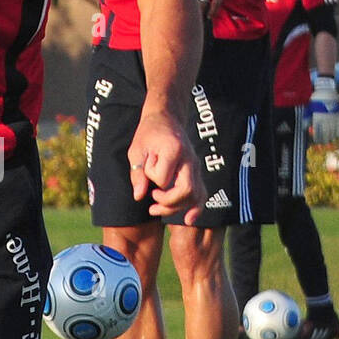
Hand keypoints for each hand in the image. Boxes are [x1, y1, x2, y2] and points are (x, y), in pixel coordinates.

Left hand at [128, 109, 205, 224]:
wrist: (166, 118)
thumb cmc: (149, 133)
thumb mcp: (136, 150)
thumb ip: (137, 173)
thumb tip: (139, 196)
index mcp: (174, 151)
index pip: (163, 178)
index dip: (152, 178)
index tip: (145, 166)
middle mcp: (189, 160)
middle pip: (186, 190)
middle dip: (168, 202)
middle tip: (152, 200)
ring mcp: (195, 166)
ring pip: (195, 195)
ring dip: (176, 207)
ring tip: (156, 208)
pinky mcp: (196, 172)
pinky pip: (201, 193)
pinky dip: (196, 208)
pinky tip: (189, 220)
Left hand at [309, 77, 338, 142]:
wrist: (326, 91)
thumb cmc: (315, 100)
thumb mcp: (309, 108)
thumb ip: (306, 118)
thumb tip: (305, 127)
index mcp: (317, 118)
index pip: (317, 132)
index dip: (317, 138)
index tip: (317, 141)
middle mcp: (325, 120)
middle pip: (326, 134)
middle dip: (324, 140)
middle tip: (323, 142)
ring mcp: (333, 118)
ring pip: (333, 132)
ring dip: (331, 137)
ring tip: (330, 140)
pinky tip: (337, 135)